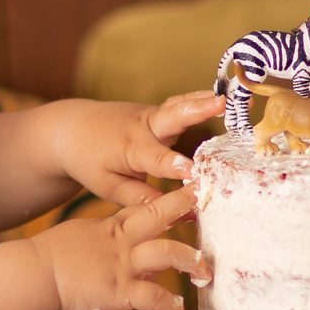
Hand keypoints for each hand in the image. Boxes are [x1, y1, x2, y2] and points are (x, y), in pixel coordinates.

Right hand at [33, 184, 204, 309]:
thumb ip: (101, 239)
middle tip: (207, 206)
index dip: (170, 200)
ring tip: (204, 272)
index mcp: (111, 228)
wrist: (31, 276)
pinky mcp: (119, 292)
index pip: (145, 208)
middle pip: (159, 216)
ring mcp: (122, 266)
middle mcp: (121, 243)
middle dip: (183, 208)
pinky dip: (170, 307)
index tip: (191, 193)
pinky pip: (153, 298)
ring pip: (166, 253)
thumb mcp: (78, 237)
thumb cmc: (47, 259)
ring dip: (189, 261)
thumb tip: (110, 244)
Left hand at [51, 91, 224, 209]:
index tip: (194, 173)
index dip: (175, 166)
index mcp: (130, 147)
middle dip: (198, 110)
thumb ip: (141, 198)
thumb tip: (179, 212)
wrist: (72, 128)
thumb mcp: (107, 186)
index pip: (157, 158)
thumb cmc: (89, 161)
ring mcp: (152, 115)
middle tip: (222, 103)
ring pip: (181, 105)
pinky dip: (204, 101)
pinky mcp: (159, 113)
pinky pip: (183, 107)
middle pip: (173, 115)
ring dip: (208, 100)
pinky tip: (229, 98)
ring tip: (238, 97)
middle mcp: (144, 126)